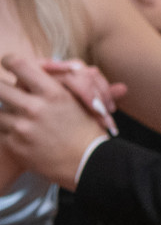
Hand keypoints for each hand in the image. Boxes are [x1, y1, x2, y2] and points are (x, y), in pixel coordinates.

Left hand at [0, 54, 114, 187]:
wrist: (88, 163)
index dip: (9, 61)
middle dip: (1, 87)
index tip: (8, 63)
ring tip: (18, 115)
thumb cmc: (87, 130)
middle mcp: (35, 108)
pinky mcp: (15, 145)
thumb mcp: (80, 100)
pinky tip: (22, 133)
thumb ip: (60, 81)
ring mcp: (22, 128)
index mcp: (53, 93)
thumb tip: (50, 64)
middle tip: (5, 88)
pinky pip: (0, 131)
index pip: (19, 65)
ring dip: (6, 112)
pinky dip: (8, 130)